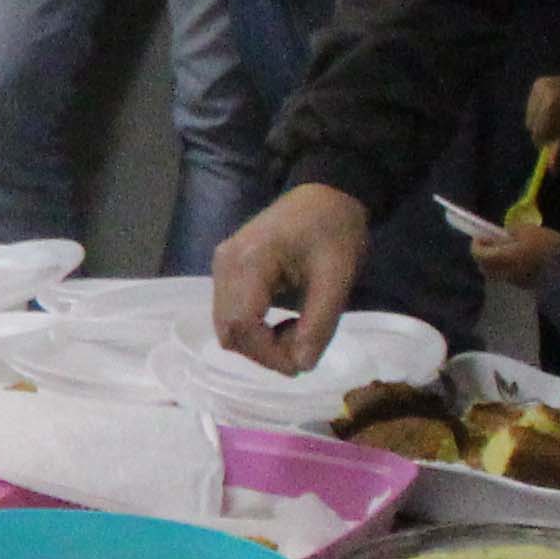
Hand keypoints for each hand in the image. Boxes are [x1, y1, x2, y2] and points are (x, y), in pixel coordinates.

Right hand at [210, 183, 371, 371]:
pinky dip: (254, 328)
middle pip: (228, 330)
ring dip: (258, 342)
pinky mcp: (227, 269)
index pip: (242, 325)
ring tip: (296, 333)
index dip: (267, 355)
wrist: (328, 192)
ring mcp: (222, 266)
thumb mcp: (337, 277)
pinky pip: (230, 312)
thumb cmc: (335, 229)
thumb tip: (302, 365)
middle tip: (301, 351)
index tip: (300, 366)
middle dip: (263, 352)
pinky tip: (282, 321)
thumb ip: (319, 323)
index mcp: (249, 262)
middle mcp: (225, 265)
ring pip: (226, 325)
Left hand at [466, 220, 559, 291]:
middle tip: (492, 243)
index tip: (481, 235)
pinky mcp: (526, 287)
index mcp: (503, 258)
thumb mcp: (526, 230)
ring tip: (507, 250)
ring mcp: (515, 282)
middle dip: (484, 254)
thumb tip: (500, 237)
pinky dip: (507, 269)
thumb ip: (508, 233)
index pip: (478, 254)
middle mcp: (504, 273)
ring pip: (495, 273)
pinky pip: (509, 277)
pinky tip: (519, 260)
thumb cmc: (548, 243)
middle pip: (484, 266)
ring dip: (495, 263)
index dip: (477, 244)